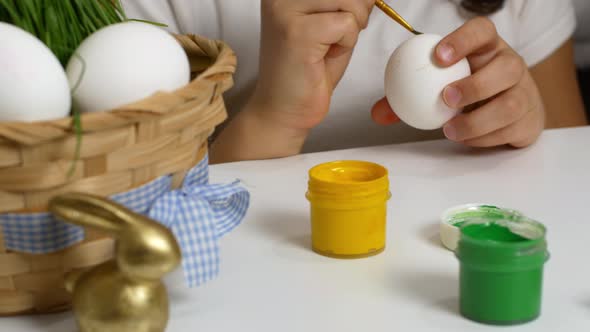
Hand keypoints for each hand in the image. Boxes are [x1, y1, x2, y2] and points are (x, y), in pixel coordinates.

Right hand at [252, 0, 374, 130]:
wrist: (283, 109)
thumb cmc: (308, 69)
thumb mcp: (330, 22)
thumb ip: (346, 0)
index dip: (353, 0)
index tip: (341, 23)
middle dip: (357, 10)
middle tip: (336, 36)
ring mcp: (285, 10)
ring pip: (351, 1)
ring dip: (351, 28)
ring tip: (328, 46)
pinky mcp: (296, 32)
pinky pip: (347, 24)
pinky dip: (346, 43)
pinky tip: (324, 57)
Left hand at [372, 17, 545, 147]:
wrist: (507, 115)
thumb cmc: (466, 94)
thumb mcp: (439, 87)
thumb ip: (407, 97)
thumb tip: (378, 112)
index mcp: (487, 49)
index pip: (482, 31)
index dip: (462, 39)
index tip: (438, 56)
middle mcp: (511, 66)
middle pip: (507, 66)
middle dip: (475, 84)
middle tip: (446, 99)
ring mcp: (525, 93)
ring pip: (512, 103)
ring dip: (478, 120)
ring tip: (450, 130)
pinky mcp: (530, 121)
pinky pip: (510, 130)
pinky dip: (484, 138)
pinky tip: (465, 139)